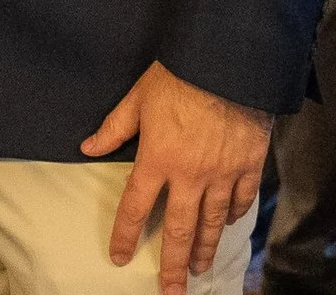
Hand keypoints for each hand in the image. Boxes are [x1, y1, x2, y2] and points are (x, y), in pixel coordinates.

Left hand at [82, 62, 272, 294]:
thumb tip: (87, 147)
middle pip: (179, 229)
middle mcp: (190, 175)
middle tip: (171, 290)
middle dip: (173, 264)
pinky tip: (229, 225)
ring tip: (200, 269)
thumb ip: (113, 127)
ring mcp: (222, 173)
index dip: (126, 234)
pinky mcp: (248, 165)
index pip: (136, 206)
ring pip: (212, 222)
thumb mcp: (137, 98)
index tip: (121, 257)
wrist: (227, 64)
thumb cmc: (178, 76)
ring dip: (205, 248)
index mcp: (157, 159)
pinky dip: (235, 215)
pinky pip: (241, 199)